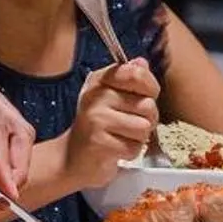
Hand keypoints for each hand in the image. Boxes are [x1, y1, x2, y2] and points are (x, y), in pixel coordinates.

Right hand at [60, 58, 161, 188]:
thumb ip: (130, 79)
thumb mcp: (112, 97)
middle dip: (147, 119)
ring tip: (122, 137)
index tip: (143, 96)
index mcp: (100, 79)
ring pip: (144, 127)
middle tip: (130, 124)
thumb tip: (142, 63)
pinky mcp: (99, 143)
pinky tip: (116, 150)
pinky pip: (134, 147)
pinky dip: (130, 152)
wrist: (72, 158)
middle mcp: (96, 96)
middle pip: (147, 104)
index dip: (150, 88)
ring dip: (138, 138)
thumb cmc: (98, 126)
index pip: (138, 74)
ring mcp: (96, 119)